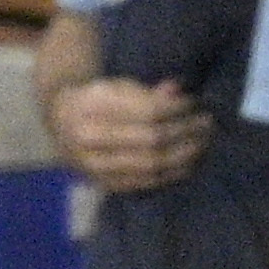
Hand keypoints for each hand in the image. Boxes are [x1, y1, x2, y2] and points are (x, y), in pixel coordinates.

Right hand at [48, 73, 211, 195]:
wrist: (60, 122)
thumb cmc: (97, 99)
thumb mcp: (117, 85)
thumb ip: (147, 90)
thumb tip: (179, 91)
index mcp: (92, 104)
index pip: (147, 110)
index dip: (177, 109)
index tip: (195, 103)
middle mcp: (89, 136)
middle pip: (152, 139)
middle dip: (186, 133)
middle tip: (207, 125)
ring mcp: (95, 164)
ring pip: (152, 164)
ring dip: (186, 155)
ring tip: (204, 144)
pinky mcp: (105, 183)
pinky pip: (147, 182)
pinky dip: (173, 173)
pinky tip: (190, 163)